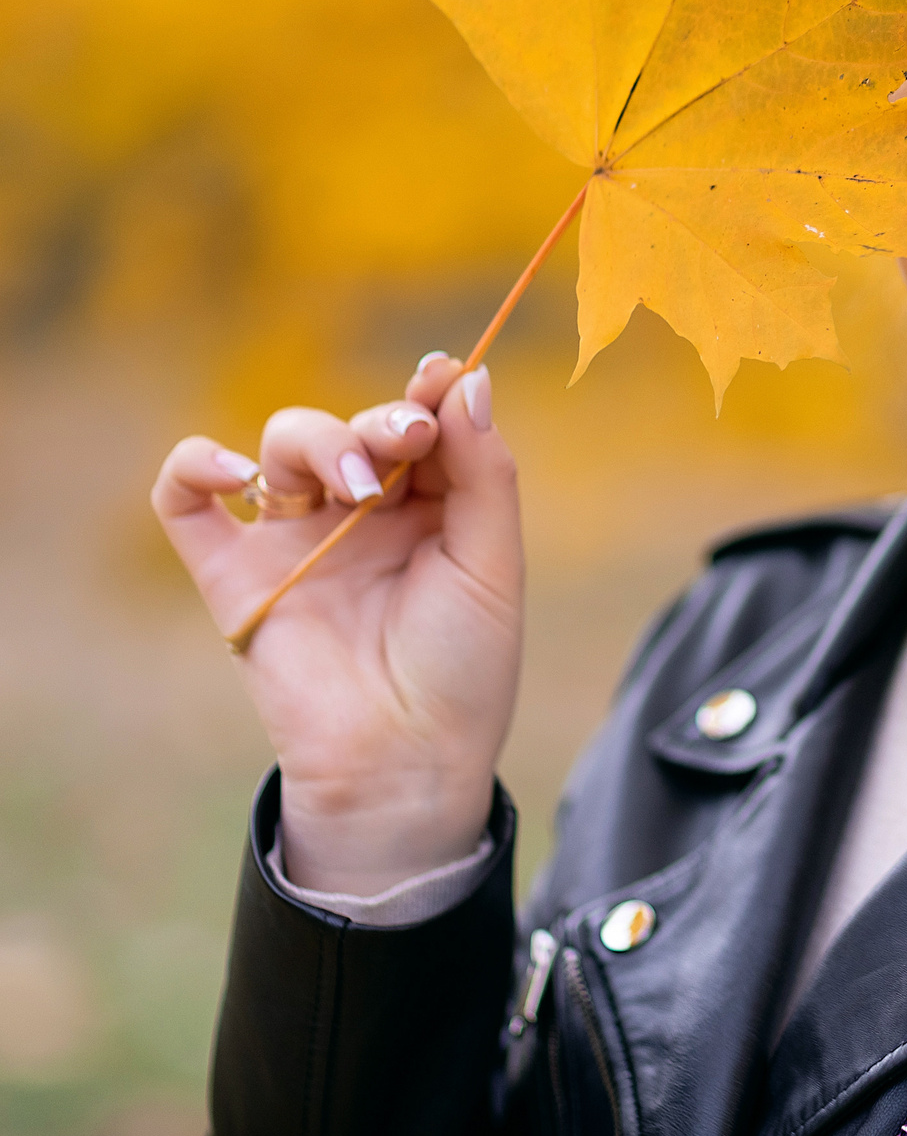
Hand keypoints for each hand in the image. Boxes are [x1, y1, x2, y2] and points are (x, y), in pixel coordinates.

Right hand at [152, 354, 523, 895]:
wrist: (405, 760)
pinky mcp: (234, 577)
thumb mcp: (491, 561)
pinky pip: (186, 503)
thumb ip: (482, 470)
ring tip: (358, 486)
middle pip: (354, 427)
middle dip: (381, 420)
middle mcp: (359, 516)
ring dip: (319, 440)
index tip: (440, 376)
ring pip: (282, 445)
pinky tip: (237, 475)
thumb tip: (465, 378)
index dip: (428, 394)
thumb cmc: (463, 667)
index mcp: (430, 509)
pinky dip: (196, 467)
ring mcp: (294, 541)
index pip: (421, 424)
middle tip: (407, 439)